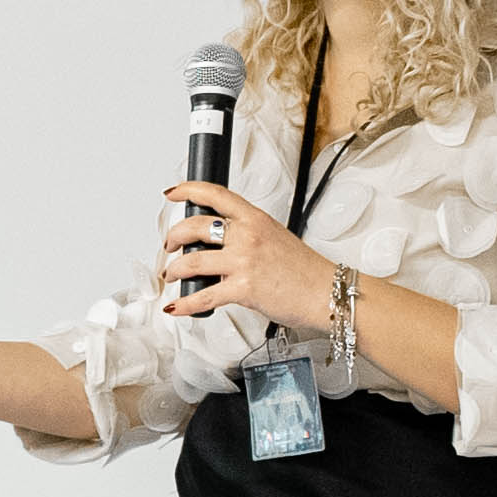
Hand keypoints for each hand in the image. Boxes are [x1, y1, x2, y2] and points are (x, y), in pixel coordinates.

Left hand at [158, 183, 333, 329]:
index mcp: (255, 219)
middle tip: (169, 246)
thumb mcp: (275, 237)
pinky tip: (175, 306)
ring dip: (174, 270)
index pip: (215, 195)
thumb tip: (224, 241)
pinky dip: (183, 303)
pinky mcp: (243, 289)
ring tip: (171, 274)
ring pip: (191, 261)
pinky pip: (203, 296)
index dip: (188, 190)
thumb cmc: (305, 270)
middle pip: (195, 226)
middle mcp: (247, 236)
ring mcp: (243, 262)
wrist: (327, 292)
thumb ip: (249, 234)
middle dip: (173, 237)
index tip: (173, 193)